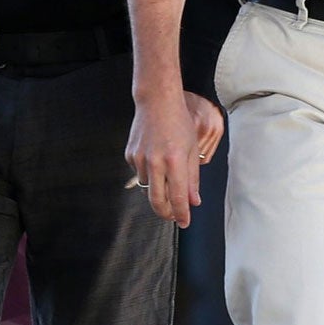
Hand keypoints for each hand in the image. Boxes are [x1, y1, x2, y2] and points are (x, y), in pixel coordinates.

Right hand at [127, 86, 224, 226]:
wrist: (156, 102)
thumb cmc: (178, 122)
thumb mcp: (193, 150)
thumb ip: (192, 179)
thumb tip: (193, 201)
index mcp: (175, 161)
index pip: (178, 198)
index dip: (182, 214)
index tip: (184, 222)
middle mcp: (155, 162)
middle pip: (157, 202)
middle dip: (166, 212)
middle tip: (174, 215)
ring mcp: (139, 159)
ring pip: (149, 188)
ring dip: (159, 189)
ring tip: (167, 174)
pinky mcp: (129, 155)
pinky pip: (140, 174)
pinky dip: (150, 174)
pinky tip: (156, 159)